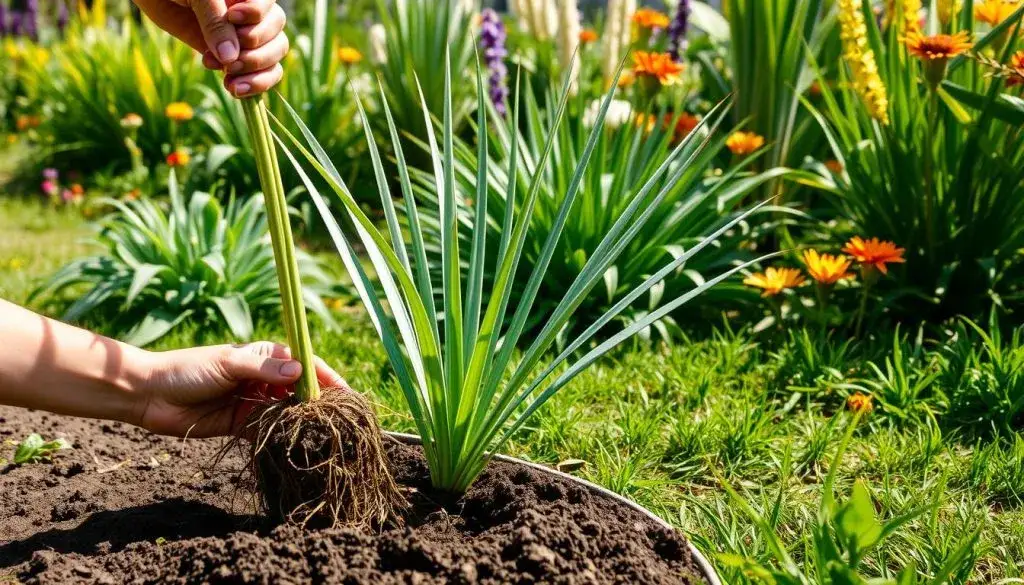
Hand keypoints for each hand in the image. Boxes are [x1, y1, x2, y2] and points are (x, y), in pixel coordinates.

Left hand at [133, 0, 287, 95]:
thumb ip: (215, 22)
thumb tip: (231, 59)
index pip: (271, 10)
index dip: (257, 17)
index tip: (232, 16)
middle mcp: (255, 17)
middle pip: (277, 38)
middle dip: (254, 53)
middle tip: (228, 58)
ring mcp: (246, 38)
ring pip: (273, 58)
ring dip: (254, 71)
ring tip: (227, 75)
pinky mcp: (236, 56)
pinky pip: (260, 74)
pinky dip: (251, 84)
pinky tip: (229, 84)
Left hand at [135, 342, 346, 437]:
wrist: (150, 395)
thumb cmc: (187, 369)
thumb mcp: (227, 363)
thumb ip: (264, 368)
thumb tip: (301, 372)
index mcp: (263, 355)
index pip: (304, 364)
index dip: (325, 377)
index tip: (344, 392)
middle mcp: (264, 378)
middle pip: (300, 389)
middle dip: (319, 401)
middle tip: (340, 417)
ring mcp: (254, 402)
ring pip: (288, 411)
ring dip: (304, 420)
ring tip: (324, 433)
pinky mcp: (242, 425)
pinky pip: (270, 430)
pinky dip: (283, 436)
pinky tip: (297, 444)